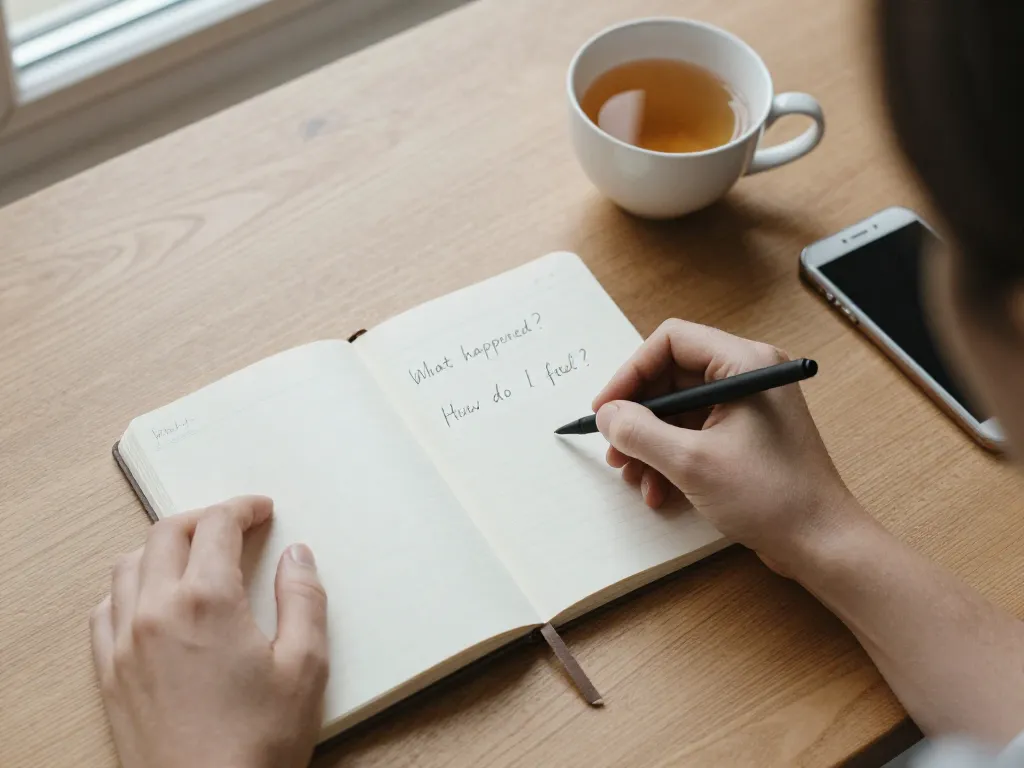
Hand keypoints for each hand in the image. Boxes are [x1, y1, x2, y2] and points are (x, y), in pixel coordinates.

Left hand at [90, 496, 327, 767]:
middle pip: (168, 533)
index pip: (218, 525)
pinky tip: (151, 600)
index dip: (242, 507)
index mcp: (206, 601)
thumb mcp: (305, 666)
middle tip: (233, 523)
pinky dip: (129, 588)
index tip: (260, 510)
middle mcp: (156, 611)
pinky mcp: (109, 674)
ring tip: (192, 554)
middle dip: (204, 518)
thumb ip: (304, 598)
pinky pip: (105, 609)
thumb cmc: (256, 745)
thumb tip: (297, 557)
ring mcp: (125, 642)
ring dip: (163, 546)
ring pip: (130, 565)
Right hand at [593, 320, 869, 576]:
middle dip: (638, 416)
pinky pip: (696, 432)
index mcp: (744, 364)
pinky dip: (671, 457)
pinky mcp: (747, 436)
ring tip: (634, 478)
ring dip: (650, 443)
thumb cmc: (771, 497)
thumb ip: (639, 432)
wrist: (822, 542)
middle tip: (614, 449)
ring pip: (680, 409)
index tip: (605, 409)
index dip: (630, 373)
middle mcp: (748, 375)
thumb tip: (607, 415)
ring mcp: (749, 407)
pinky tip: (660, 490)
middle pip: (672, 376)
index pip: (671, 341)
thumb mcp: (691, 463)